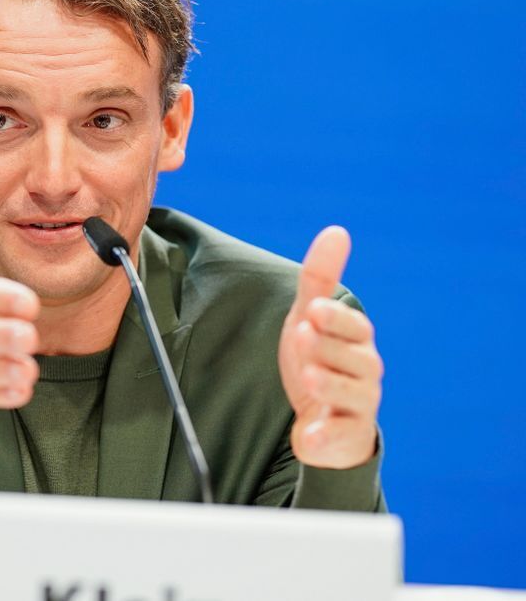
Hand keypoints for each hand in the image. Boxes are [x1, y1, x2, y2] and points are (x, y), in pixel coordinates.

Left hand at [278, 226, 383, 468]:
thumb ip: (320, 278)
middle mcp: (365, 371)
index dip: (335, 319)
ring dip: (328, 384)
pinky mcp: (345, 436)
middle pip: (355, 359)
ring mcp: (358, 405)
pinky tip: (308, 436)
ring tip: (307, 375)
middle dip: (328, 348)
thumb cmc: (319, 358)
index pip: (353, 327)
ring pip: (351, 394)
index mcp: (357, 341)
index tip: (312, 310)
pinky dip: (324, 436)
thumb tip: (337, 230)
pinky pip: (339, 437)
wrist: (323, 418)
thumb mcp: (311, 318)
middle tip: (302, 336)